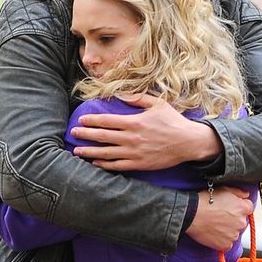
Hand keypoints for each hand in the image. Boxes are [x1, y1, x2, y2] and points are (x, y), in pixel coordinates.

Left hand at [70, 94, 220, 170]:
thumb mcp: (157, 103)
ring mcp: (135, 153)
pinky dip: (104, 165)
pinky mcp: (140, 164)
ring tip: (77, 151)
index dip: (92, 121)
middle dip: (85, 135)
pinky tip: (95, 163)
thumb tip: (121, 95)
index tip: (81, 121)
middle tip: (73, 134)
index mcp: (134, 121)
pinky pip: (118, 166)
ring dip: (90, 152)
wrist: (188, 142)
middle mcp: (132, 138)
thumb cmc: (173, 121)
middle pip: (103, 136)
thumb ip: (138, 98)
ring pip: (107, 153)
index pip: (107, 120)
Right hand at [186, 186, 252, 250]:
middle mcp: (241, 222)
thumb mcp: (224, 189)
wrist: (191, 214)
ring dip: (228, 230)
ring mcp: (234, 235)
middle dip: (234, 220)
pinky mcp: (225, 245)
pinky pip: (227, 244)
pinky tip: (214, 233)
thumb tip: (246, 195)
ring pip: (234, 233)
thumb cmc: (205, 201)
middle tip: (220, 217)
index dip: (239, 207)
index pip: (249, 208)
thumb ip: (238, 192)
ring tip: (215, 225)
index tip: (230, 208)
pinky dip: (222, 240)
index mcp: (243, 208)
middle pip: (242, 222)